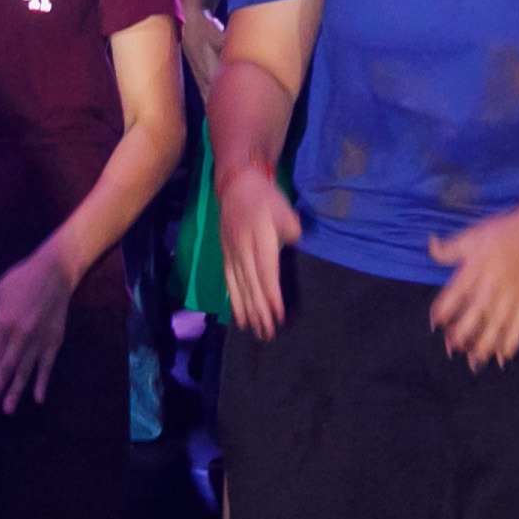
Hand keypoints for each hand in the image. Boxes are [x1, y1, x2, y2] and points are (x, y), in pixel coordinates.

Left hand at [0, 248, 83, 412]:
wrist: (55, 271)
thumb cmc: (21, 280)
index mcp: (3, 324)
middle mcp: (21, 336)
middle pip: (5, 368)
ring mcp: (39, 340)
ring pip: (25, 371)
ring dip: (16, 391)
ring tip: (8, 409)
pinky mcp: (54, 340)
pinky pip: (47, 366)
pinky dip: (42, 382)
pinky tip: (38, 398)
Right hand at [218, 168, 304, 338]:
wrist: (235, 184)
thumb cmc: (265, 198)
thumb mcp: (285, 209)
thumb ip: (291, 229)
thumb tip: (293, 245)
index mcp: (259, 236)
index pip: (266, 270)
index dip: (271, 294)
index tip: (278, 315)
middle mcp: (242, 247)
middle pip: (251, 283)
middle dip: (259, 310)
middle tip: (268, 334)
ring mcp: (231, 252)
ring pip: (238, 286)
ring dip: (247, 311)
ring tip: (254, 331)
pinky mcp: (225, 255)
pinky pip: (229, 282)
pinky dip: (234, 301)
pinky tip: (238, 317)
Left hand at [424, 205, 518, 369]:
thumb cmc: (504, 231)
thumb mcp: (472, 234)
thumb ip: (449, 248)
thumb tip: (430, 244)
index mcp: (475, 268)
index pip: (454, 294)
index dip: (443, 310)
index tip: (434, 324)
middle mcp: (493, 284)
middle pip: (475, 315)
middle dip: (462, 335)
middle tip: (451, 350)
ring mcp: (514, 295)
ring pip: (497, 326)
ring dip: (485, 346)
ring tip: (473, 363)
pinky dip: (513, 343)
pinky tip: (504, 358)